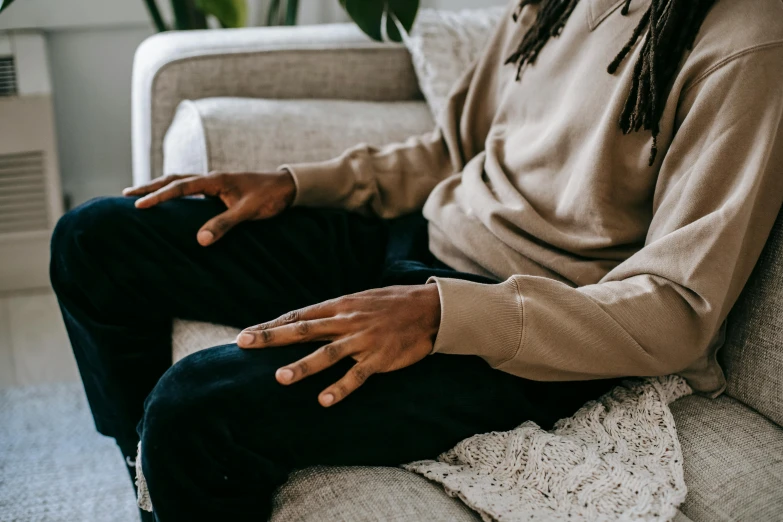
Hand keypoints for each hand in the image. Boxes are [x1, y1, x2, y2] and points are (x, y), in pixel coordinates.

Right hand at [122, 171, 295, 245]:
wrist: (287, 187)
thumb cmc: (270, 197)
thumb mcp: (248, 212)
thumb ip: (224, 224)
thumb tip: (200, 240)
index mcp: (215, 180)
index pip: (180, 187)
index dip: (158, 196)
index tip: (137, 205)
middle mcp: (212, 178)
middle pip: (174, 179)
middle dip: (150, 187)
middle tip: (126, 195)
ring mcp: (215, 183)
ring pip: (181, 181)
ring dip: (161, 187)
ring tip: (140, 195)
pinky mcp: (220, 189)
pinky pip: (191, 188)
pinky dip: (175, 191)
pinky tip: (170, 201)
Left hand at [236, 284, 441, 406]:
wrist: (430, 309)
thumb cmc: (393, 304)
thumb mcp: (360, 299)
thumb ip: (334, 312)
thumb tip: (306, 321)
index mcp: (340, 305)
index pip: (298, 315)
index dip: (272, 325)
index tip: (247, 333)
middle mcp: (347, 320)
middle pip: (303, 329)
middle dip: (272, 337)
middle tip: (244, 343)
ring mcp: (363, 340)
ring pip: (327, 353)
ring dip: (303, 366)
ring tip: (280, 377)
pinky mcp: (380, 358)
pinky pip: (357, 375)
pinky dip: (341, 388)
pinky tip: (324, 401)